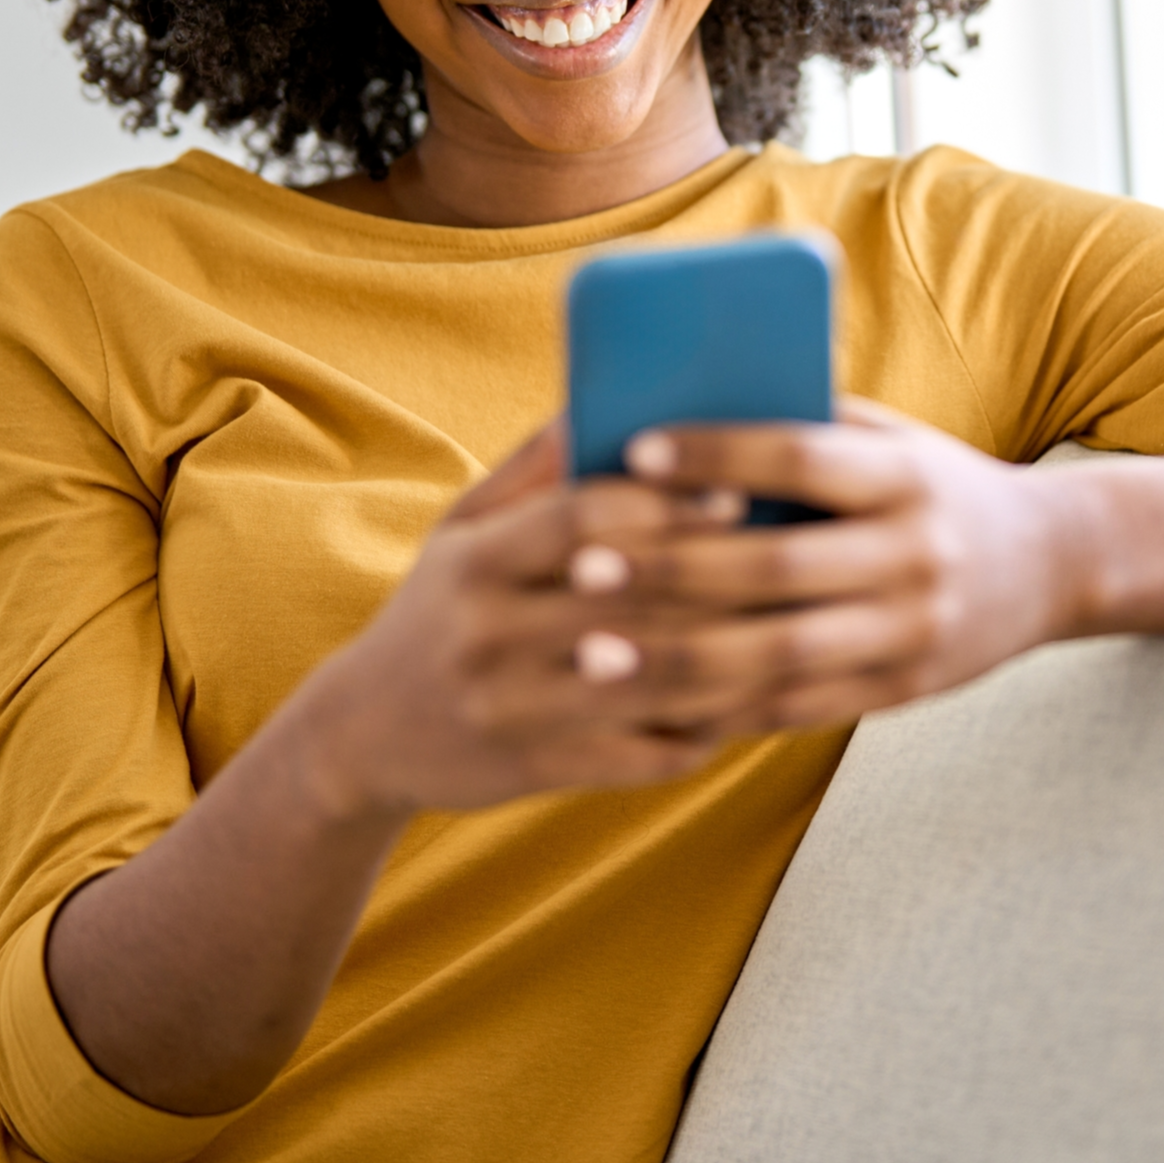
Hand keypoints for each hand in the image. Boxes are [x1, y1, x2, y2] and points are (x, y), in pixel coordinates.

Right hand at [284, 420, 782, 817]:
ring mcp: (513, 707)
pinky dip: (706, 729)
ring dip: (732, 656)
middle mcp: (487, 633)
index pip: (579, 518)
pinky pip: (644, 752)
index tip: (734, 495)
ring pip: (650, 679)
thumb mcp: (463, 528)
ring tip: (795, 629)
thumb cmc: (440, 608)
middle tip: (799, 561)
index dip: (661, 503)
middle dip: (720, 577)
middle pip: (629, 597)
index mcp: (474, 561)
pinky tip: (751, 704)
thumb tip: (606, 391)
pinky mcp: (538, 771)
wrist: (364, 734)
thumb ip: (535, 466)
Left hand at [580, 401, 1085, 734]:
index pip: (800, 456)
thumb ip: (803, 426)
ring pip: (780, 655)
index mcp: (905, 475)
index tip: (632, 451)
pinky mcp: (901, 692)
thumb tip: (680, 398)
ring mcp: (910, 632)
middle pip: (778, 567)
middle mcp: (914, 554)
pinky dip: (721, 708)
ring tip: (593, 655)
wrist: (1049, 565)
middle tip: (583, 566)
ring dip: (679, 658)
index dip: (715, 453)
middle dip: (672, 570)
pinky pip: (798, 709)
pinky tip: (651, 703)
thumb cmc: (931, 483)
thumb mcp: (889, 439)